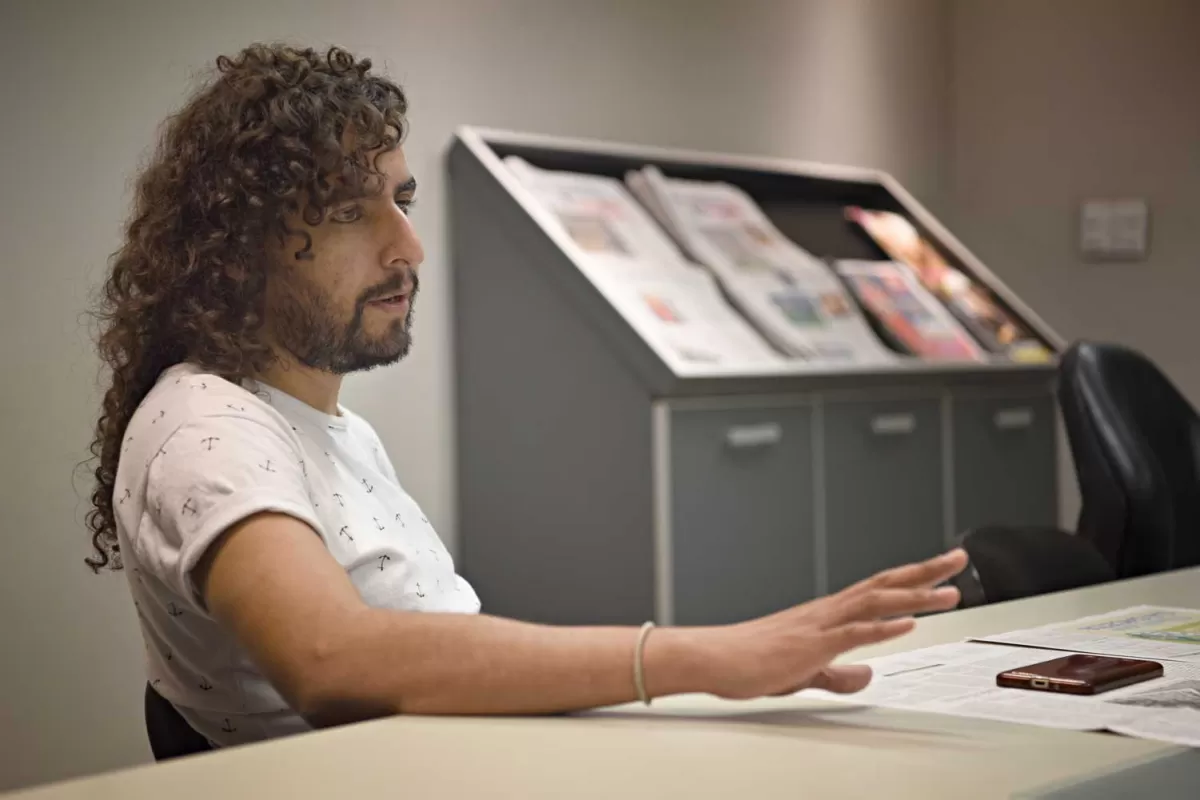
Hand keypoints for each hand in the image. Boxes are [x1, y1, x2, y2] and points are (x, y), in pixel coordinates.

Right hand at [660, 548, 967, 700]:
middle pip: (884, 585)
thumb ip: (839, 673)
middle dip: (925, 573)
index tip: (942, 569)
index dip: (913, 579)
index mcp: (827, 614)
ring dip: (914, 596)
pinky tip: (906, 623)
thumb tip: (867, 675)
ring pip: (874, 602)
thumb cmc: (750, 660)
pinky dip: (882, 626)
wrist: (713, 657)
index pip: (878, 590)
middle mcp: (828, 611)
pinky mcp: (810, 644)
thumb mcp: (806, 672)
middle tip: (958, 559)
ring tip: (949, 592)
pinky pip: (852, 633)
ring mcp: (820, 625)